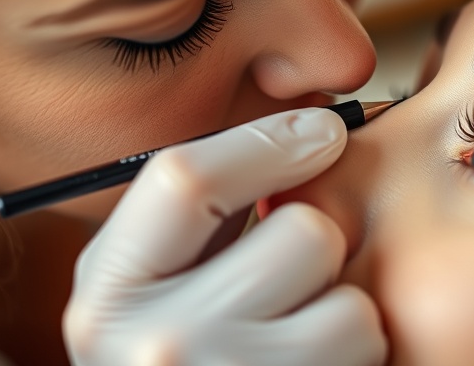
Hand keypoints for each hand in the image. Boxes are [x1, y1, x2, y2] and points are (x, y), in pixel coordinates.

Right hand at [64, 108, 387, 365]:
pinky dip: (357, 357)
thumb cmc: (178, 361)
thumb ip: (204, 219)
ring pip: (352, 305)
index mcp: (108, 292)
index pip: (185, 179)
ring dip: (342, 314)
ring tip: (301, 342)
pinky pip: (365, 351)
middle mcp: (154, 345)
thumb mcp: (155, 288)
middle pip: (302, 236)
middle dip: (318, 248)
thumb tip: (306, 134)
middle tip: (290, 286)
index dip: (267, 142)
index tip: (322, 130)